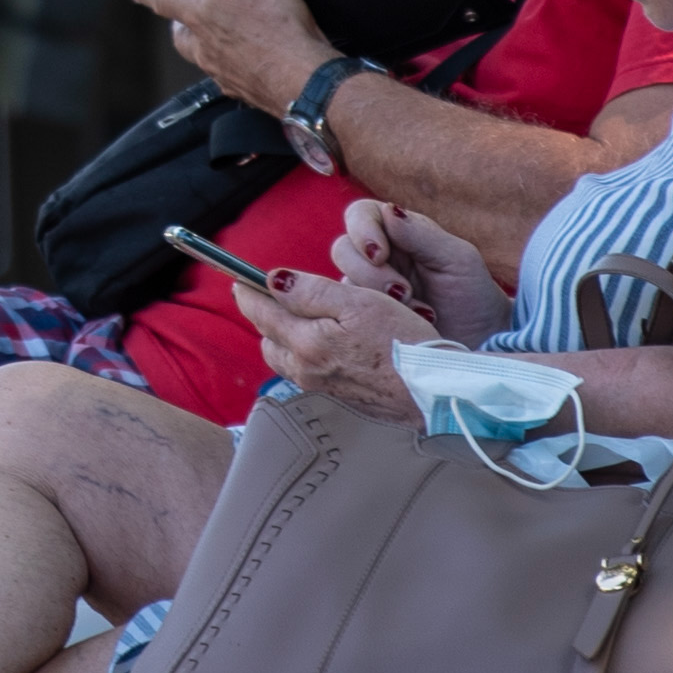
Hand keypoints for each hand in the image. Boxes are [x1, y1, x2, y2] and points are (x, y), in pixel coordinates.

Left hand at [126, 0, 327, 113]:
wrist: (303, 80)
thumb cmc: (274, 23)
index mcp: (197, 16)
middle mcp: (203, 48)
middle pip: (181, 32)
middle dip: (179, 20)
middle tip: (183, 10)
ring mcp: (223, 72)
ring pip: (204, 54)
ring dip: (205, 42)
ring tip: (218, 31)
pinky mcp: (246, 89)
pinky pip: (230, 73)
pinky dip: (233, 62)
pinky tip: (250, 57)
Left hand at [233, 259, 448, 415]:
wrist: (433, 392)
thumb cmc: (404, 345)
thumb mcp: (359, 303)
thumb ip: (311, 291)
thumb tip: (272, 280)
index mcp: (307, 343)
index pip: (261, 313)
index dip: (249, 290)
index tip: (240, 277)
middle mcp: (306, 369)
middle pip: (268, 337)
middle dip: (266, 314)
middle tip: (274, 292)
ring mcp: (320, 385)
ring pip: (284, 355)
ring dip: (284, 334)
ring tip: (300, 314)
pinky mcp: (336, 394)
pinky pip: (304, 369)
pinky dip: (304, 350)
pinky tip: (325, 339)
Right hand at [336, 194, 499, 331]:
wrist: (481, 342)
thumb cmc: (473, 295)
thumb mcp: (455, 259)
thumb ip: (420, 234)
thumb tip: (388, 210)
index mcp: (400, 232)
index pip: (361, 215)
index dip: (362, 231)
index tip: (380, 255)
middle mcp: (379, 257)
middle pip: (343, 249)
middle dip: (370, 272)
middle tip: (404, 292)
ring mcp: (368, 289)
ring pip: (341, 283)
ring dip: (374, 297)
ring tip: (415, 312)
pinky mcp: (364, 319)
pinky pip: (346, 313)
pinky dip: (372, 319)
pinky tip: (402, 328)